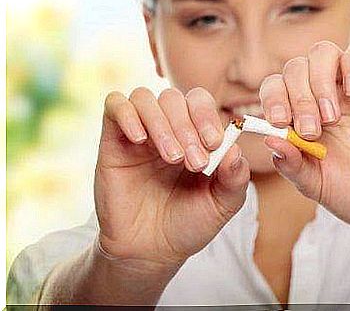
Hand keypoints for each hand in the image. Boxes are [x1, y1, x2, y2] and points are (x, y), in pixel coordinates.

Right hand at [94, 87, 249, 266]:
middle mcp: (167, 129)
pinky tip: (140, 140)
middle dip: (187, 126)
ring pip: (145, 98)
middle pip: (174, 98)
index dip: (207, 116)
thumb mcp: (223, 204)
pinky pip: (115, 106)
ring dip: (162, 123)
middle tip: (194, 162)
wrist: (151, 251)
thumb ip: (235, 178)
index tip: (213, 143)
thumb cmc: (188, 223)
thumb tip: (236, 149)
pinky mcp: (113, 141)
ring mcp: (139, 133)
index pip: (199, 102)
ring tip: (171, 157)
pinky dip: (128, 114)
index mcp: (195, 136)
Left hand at [260, 38, 349, 239]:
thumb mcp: (313, 183)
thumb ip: (290, 163)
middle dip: (298, 97)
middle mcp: (321, 97)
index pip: (274, 87)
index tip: (279, 122)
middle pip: (295, 67)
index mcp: (298, 117)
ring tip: (332, 117)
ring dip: (320, 81)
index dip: (272, 98)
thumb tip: (268, 139)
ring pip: (323, 52)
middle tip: (312, 130)